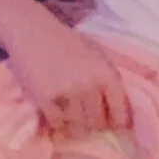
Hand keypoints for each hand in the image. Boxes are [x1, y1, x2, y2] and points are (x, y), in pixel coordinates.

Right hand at [4, 27, 132, 141]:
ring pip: (78, 127)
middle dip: (94, 125)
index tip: (111, 127)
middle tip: (87, 120)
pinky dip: (58, 123)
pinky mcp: (45, 99)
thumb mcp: (98, 54)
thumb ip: (111, 79)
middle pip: (98, 124)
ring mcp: (67, 93)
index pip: (119, 115)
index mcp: (107, 75)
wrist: (32, 31)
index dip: (116, 124)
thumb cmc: (67, 42)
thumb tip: (126, 110)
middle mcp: (90, 86)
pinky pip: (57, 123)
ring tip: (71, 118)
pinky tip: (56, 114)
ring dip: (76, 126)